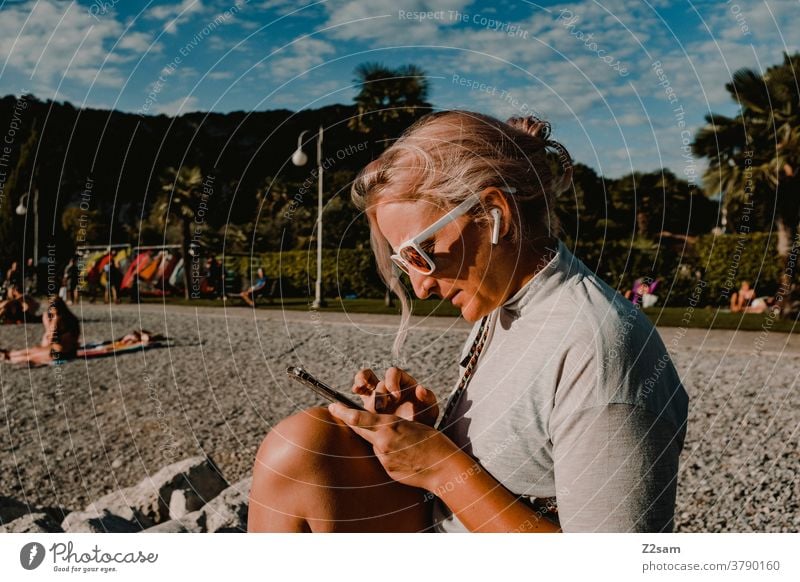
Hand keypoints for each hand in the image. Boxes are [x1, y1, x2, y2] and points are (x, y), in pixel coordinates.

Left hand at [328, 403, 460, 490]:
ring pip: (372, 444)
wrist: (443, 468)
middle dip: (348, 421)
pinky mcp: (388, 470)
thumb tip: (377, 433)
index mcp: (390, 426)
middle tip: (336, 411)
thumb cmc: (433, 442)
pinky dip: (387, 454)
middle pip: (359, 430)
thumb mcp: (412, 425)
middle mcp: (382, 442)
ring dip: (376, 440)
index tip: (332, 406)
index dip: (342, 412)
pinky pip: (382, 458)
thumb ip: (392, 428)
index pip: (358, 419)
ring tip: (397, 441)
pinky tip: (403, 455)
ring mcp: (384, 458)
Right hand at [351, 367, 438, 425]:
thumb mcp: (430, 411)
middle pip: (378, 379)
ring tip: (359, 388)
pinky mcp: (368, 405)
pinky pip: (359, 392)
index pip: (394, 373)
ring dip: (360, 381)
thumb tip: (421, 389)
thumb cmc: (423, 420)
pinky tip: (354, 393)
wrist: (414, 438)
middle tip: (382, 406)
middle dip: (379, 392)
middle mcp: (389, 386)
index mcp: (404, 383)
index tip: (396, 396)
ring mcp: (377, 394)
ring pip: (364, 379)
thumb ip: (428, 398)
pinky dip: (356, 389)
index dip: (392, 382)